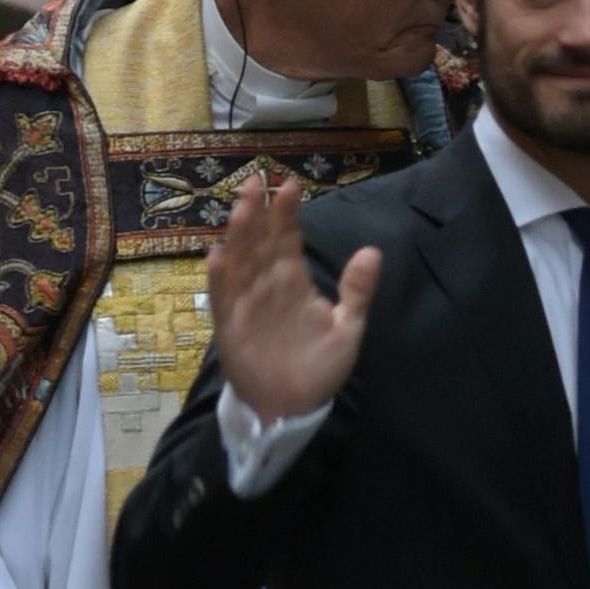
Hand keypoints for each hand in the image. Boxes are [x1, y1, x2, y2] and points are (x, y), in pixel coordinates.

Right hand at [204, 164, 381, 425]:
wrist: (293, 408)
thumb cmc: (318, 368)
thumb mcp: (348, 329)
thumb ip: (357, 291)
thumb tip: (372, 251)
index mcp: (294, 282)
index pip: (288, 239)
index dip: (287, 213)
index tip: (289, 184)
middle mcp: (267, 286)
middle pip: (259, 242)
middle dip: (258, 212)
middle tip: (256, 180)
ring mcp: (246, 305)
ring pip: (240, 263)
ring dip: (239, 236)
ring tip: (242, 208)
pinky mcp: (231, 328)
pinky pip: (222, 300)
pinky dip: (219, 279)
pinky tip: (217, 256)